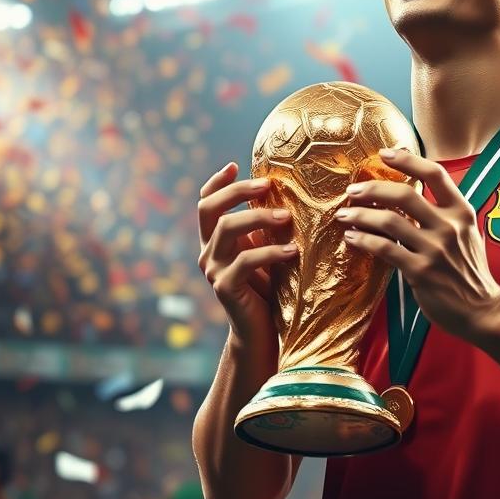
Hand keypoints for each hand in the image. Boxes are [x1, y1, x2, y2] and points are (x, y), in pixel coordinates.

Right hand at [197, 161, 298, 350]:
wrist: (261, 334)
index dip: (217, 182)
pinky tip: (293, 251)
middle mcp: (208, 252)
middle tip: (267, 184)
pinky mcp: (225, 288)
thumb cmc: (270, 290)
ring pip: (227, 229)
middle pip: (210, 208)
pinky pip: (245, 261)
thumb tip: (289, 195)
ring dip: (258, 217)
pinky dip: (270, 252)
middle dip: (237, 191)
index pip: (206, 203)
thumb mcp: (266, 252)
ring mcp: (213, 270)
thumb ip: (266, 229)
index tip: (235, 164)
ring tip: (287, 217)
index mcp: (215, 241)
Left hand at [333, 148, 499, 339]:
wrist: (483, 310)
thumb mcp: (468, 234)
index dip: (408, 160)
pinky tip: (352, 238)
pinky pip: (385, 249)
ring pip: (389, 221)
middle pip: (405, 194)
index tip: (385, 153)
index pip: (435, 174)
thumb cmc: (470, 271)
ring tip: (345, 215)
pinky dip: (364, 240)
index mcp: (462, 212)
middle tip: (353, 191)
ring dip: (361, 215)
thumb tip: (415, 192)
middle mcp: (449, 226)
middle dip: (373, 188)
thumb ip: (446, 213)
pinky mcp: (420, 272)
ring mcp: (435, 250)